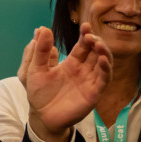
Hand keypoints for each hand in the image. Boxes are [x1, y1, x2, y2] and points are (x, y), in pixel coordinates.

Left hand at [24, 24, 110, 141]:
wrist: (42, 116)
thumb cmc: (38, 93)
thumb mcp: (35, 69)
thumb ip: (39, 50)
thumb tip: (42, 28)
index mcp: (71, 63)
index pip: (83, 45)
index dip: (86, 35)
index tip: (85, 26)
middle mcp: (83, 70)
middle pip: (96, 52)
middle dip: (96, 42)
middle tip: (90, 35)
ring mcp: (90, 81)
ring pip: (103, 63)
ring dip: (104, 53)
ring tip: (98, 44)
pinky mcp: (93, 93)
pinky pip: (103, 79)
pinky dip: (106, 69)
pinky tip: (103, 60)